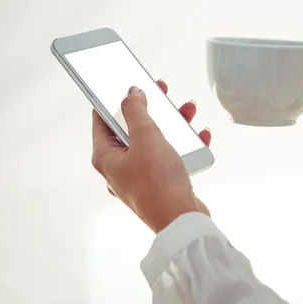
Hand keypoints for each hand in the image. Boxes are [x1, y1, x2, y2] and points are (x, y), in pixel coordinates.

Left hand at [91, 80, 211, 232]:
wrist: (182, 221)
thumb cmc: (159, 183)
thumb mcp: (146, 137)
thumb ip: (136, 111)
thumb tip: (131, 93)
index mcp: (106, 156)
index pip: (102, 118)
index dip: (114, 97)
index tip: (127, 82)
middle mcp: (119, 167)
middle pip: (132, 128)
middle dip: (152, 108)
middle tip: (162, 92)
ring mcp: (139, 177)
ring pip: (153, 140)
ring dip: (172, 124)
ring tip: (189, 111)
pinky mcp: (159, 183)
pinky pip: (169, 156)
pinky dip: (183, 144)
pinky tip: (199, 136)